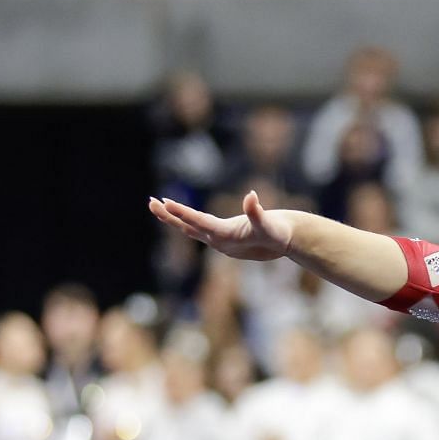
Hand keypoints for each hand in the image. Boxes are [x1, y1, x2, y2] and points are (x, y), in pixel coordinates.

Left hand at [149, 190, 295, 261]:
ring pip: (190, 229)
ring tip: (156, 205)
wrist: (288, 242)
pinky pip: (198, 230)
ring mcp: (220, 241)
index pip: (200, 222)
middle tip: (151, 202)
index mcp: (227, 236)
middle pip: (188, 227)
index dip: (183, 212)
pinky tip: (177, 216)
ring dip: (173, 218)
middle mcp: (219, 241)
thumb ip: (258, 212)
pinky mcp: (223, 239)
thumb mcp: (270, 223)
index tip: (165, 203)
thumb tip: (251, 197)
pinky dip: (185, 221)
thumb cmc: (280, 232)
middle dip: (169, 215)